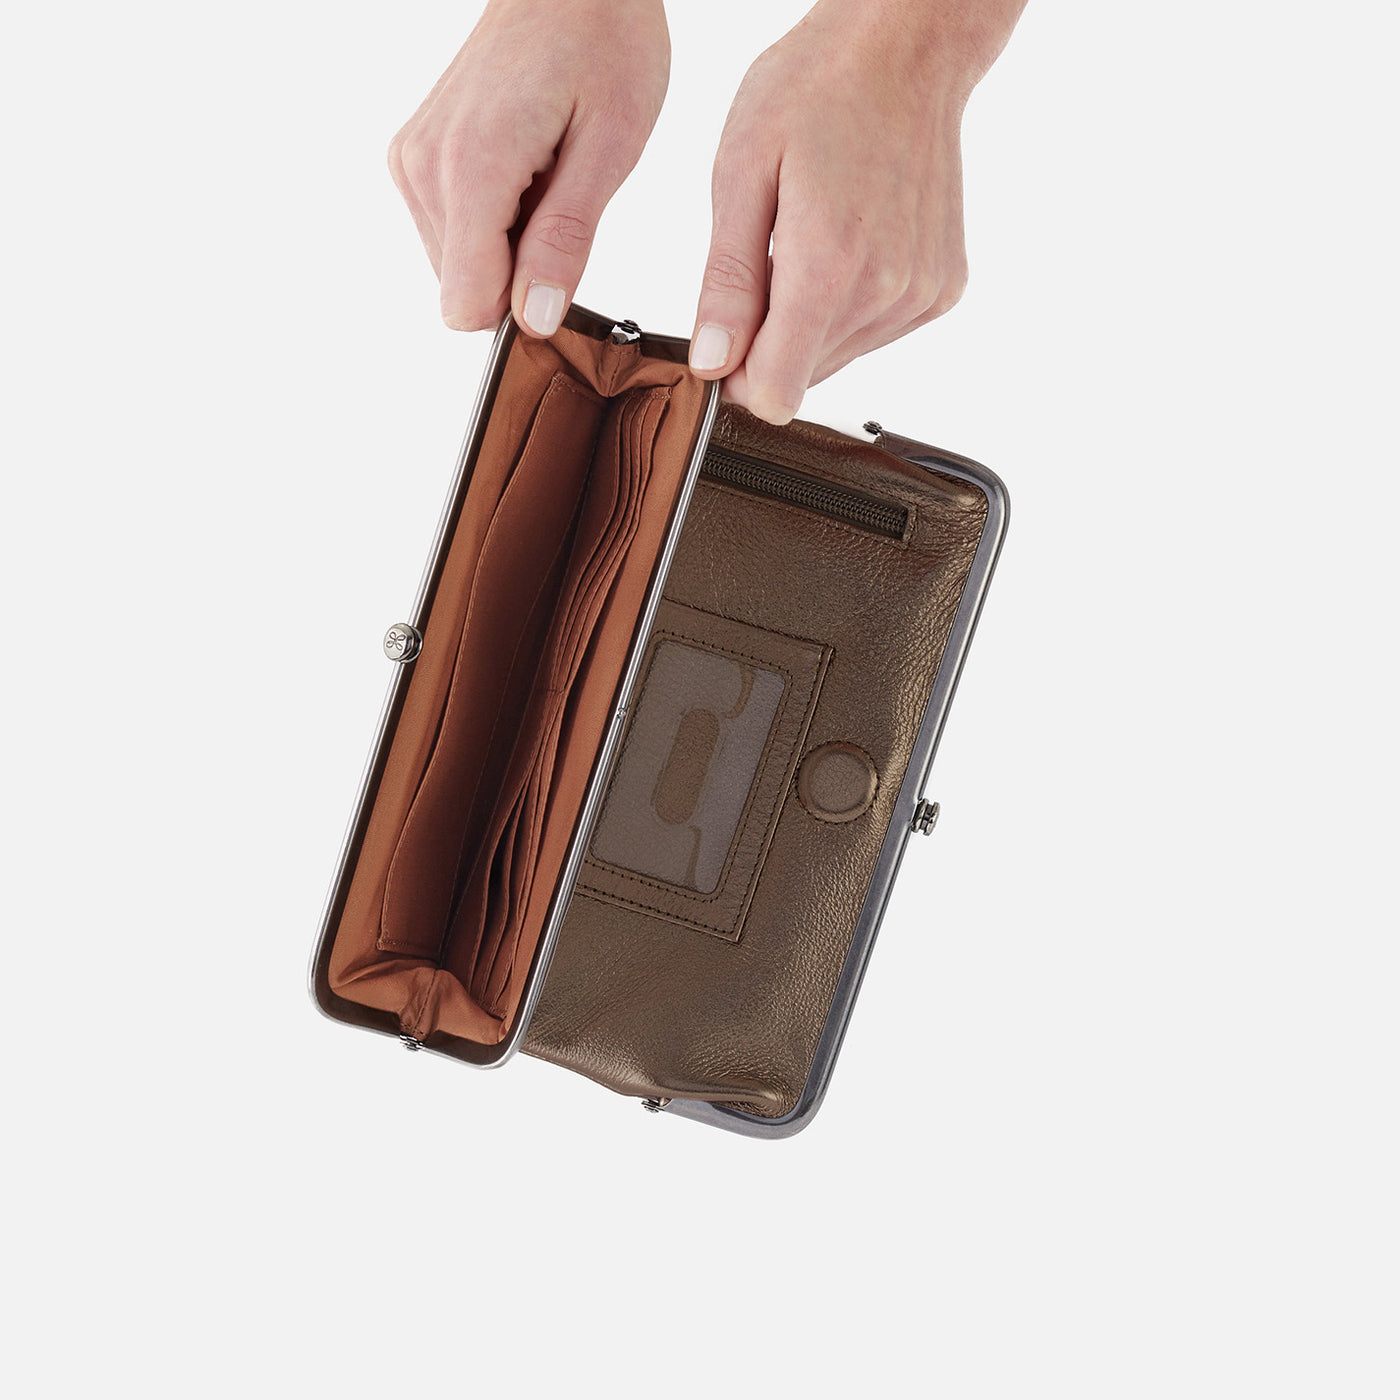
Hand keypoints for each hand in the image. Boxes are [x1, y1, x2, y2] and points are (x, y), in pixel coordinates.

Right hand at [388, 0, 669, 336]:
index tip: (561, 269)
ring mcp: (411, 161)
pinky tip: (525, 169)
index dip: (522, 308)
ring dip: (509, 245)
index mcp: (472, 166)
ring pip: (458, 268)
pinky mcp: (412, 158)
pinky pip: (453, 234)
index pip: (467, 304)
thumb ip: (566, 239)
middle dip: (520, 271)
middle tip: (561, 200)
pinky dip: (494, 220)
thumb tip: (536, 319)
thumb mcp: (610, 146)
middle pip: (465, 290)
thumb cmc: (604, 42)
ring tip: (545, 176)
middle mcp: (424, 166)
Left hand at [689, 0, 1023, 423]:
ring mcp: (921, 295)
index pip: (777, 393)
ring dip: (810, 320)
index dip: (739, 376)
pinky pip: (875, 333)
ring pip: (836, 357)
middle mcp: (886, 293)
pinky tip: (850, 242)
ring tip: (810, 239)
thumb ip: (727, 282)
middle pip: (803, 376)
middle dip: (772, 338)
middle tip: (769, 258)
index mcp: (830, 268)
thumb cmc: (817, 88)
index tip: (727, 334)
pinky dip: (850, 304)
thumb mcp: (741, 173)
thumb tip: (712, 362)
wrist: (907, 47)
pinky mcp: (942, 290)